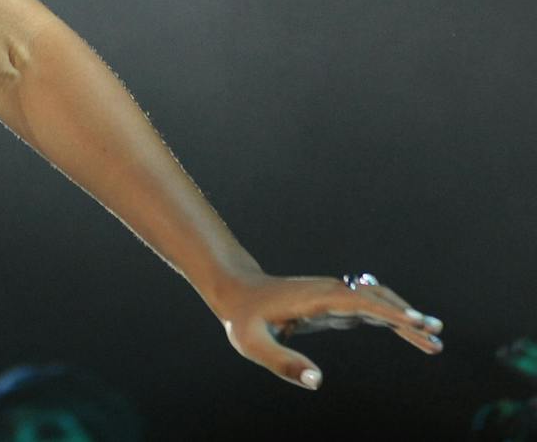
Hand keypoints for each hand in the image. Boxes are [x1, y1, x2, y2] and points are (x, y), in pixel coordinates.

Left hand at [212, 270, 443, 389]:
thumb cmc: (244, 319)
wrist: (238, 292)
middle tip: (436, 335)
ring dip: (406, 319)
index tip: (417, 322)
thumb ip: (283, 363)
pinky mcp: (336, 303)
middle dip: (406, 316)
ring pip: (378, 302)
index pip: (359, 302)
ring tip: (435, 342)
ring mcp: (335, 295)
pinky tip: (413, 335)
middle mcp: (330, 291)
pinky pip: (371, 309)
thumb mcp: (253, 345)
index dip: (388, 312)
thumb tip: (318, 382)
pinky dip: (394, 321)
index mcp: (315, 298)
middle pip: (376, 299)